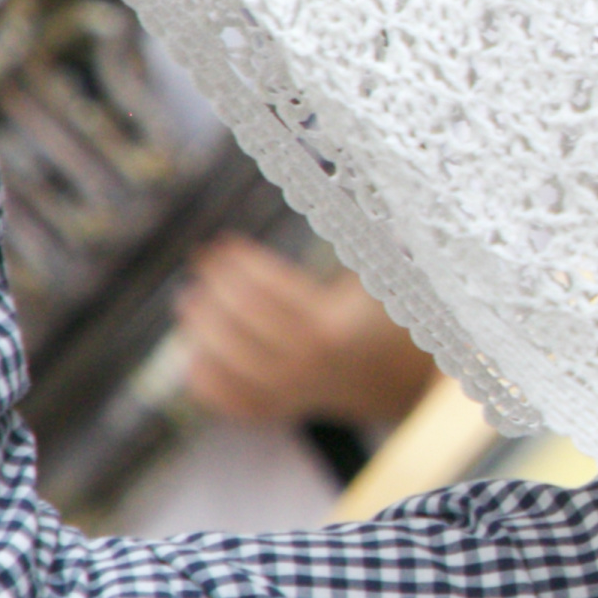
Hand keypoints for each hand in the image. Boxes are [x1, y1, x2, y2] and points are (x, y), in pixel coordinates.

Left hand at [173, 239, 439, 429]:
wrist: (408, 379)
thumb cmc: (389, 314)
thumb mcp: (382, 274)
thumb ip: (354, 239)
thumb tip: (321, 188)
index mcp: (331, 328)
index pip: (266, 292)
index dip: (239, 264)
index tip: (224, 244)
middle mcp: (308, 365)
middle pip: (239, 328)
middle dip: (214, 292)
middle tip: (200, 265)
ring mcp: (294, 393)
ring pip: (229, 368)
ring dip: (201, 333)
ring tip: (188, 302)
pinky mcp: (286, 410)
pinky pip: (235, 403)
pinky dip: (207, 383)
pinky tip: (192, 357)